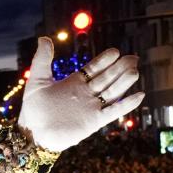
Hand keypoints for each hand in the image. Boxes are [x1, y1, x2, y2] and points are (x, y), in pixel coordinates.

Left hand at [17, 38, 144, 152]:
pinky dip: (126, 105)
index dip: (104, 60)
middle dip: (120, 68)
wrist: (34, 133)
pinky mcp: (94, 121)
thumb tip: (44, 38)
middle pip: (107, 78)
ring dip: (124, 82)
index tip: (115, 51)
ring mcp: (91, 107)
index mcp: (74, 83)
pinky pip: (113, 111)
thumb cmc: (34, 109)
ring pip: (112, 92)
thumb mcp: (37, 80)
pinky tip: (139, 96)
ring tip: (135, 71)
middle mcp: (86, 94)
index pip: (94, 68)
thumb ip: (42, 60)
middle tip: (133, 58)